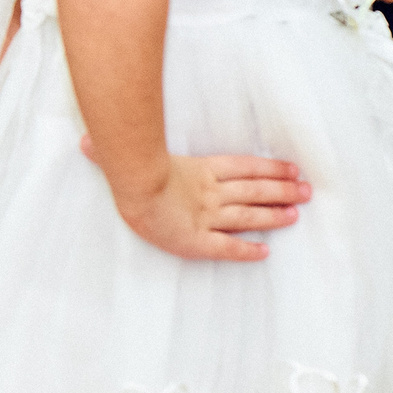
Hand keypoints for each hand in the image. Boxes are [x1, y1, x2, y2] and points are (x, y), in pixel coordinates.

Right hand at [84, 138, 310, 261]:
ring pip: (248, 215)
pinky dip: (247, 249)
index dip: (268, 168)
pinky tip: (265, 252)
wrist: (133, 190)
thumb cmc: (129, 169)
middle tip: (307, 191)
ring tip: (296, 215)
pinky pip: (228, 246)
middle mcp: (208, 193)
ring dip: (273, 215)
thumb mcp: (125, 154)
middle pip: (253, 190)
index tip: (292, 168)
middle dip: (282, 190)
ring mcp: (205, 216)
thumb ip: (112, 148)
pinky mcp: (198, 240)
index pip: (242, 167)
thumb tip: (85, 140)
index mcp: (198, 170)